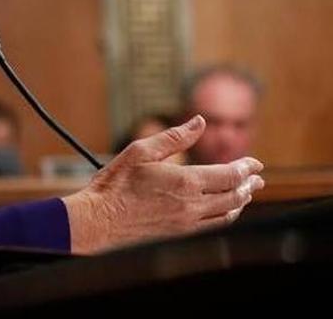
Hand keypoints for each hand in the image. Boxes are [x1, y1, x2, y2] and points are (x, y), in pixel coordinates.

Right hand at [63, 115, 264, 253]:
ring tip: (246, 193)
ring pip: (227, 213)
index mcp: (185, 181)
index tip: (255, 163)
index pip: (230, 174)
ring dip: (241, 202)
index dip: (246, 167)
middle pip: (235, 195)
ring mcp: (188, 222)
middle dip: (249, 185)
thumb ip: (174, 138)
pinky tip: (224, 211)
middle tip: (257, 178)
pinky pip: (214, 226)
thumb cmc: (115, 184)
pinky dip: (226, 216)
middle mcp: (192, 204)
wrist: (99, 221)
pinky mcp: (180, 235)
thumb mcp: (140, 152)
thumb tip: (199, 122)